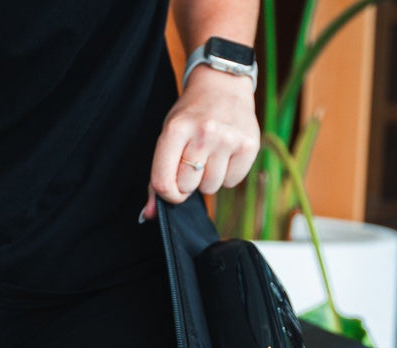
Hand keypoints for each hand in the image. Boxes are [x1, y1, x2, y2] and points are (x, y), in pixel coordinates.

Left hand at [140, 64, 259, 219]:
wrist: (223, 84)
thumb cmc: (191, 115)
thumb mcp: (169, 135)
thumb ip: (157, 176)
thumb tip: (147, 215)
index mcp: (176, 129)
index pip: (163, 182)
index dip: (168, 193)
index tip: (174, 187)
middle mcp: (204, 132)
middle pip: (188, 187)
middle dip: (189, 181)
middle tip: (195, 158)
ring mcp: (229, 139)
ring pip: (211, 188)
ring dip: (209, 178)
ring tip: (212, 154)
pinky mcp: (249, 145)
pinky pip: (232, 182)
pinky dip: (227, 175)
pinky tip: (226, 154)